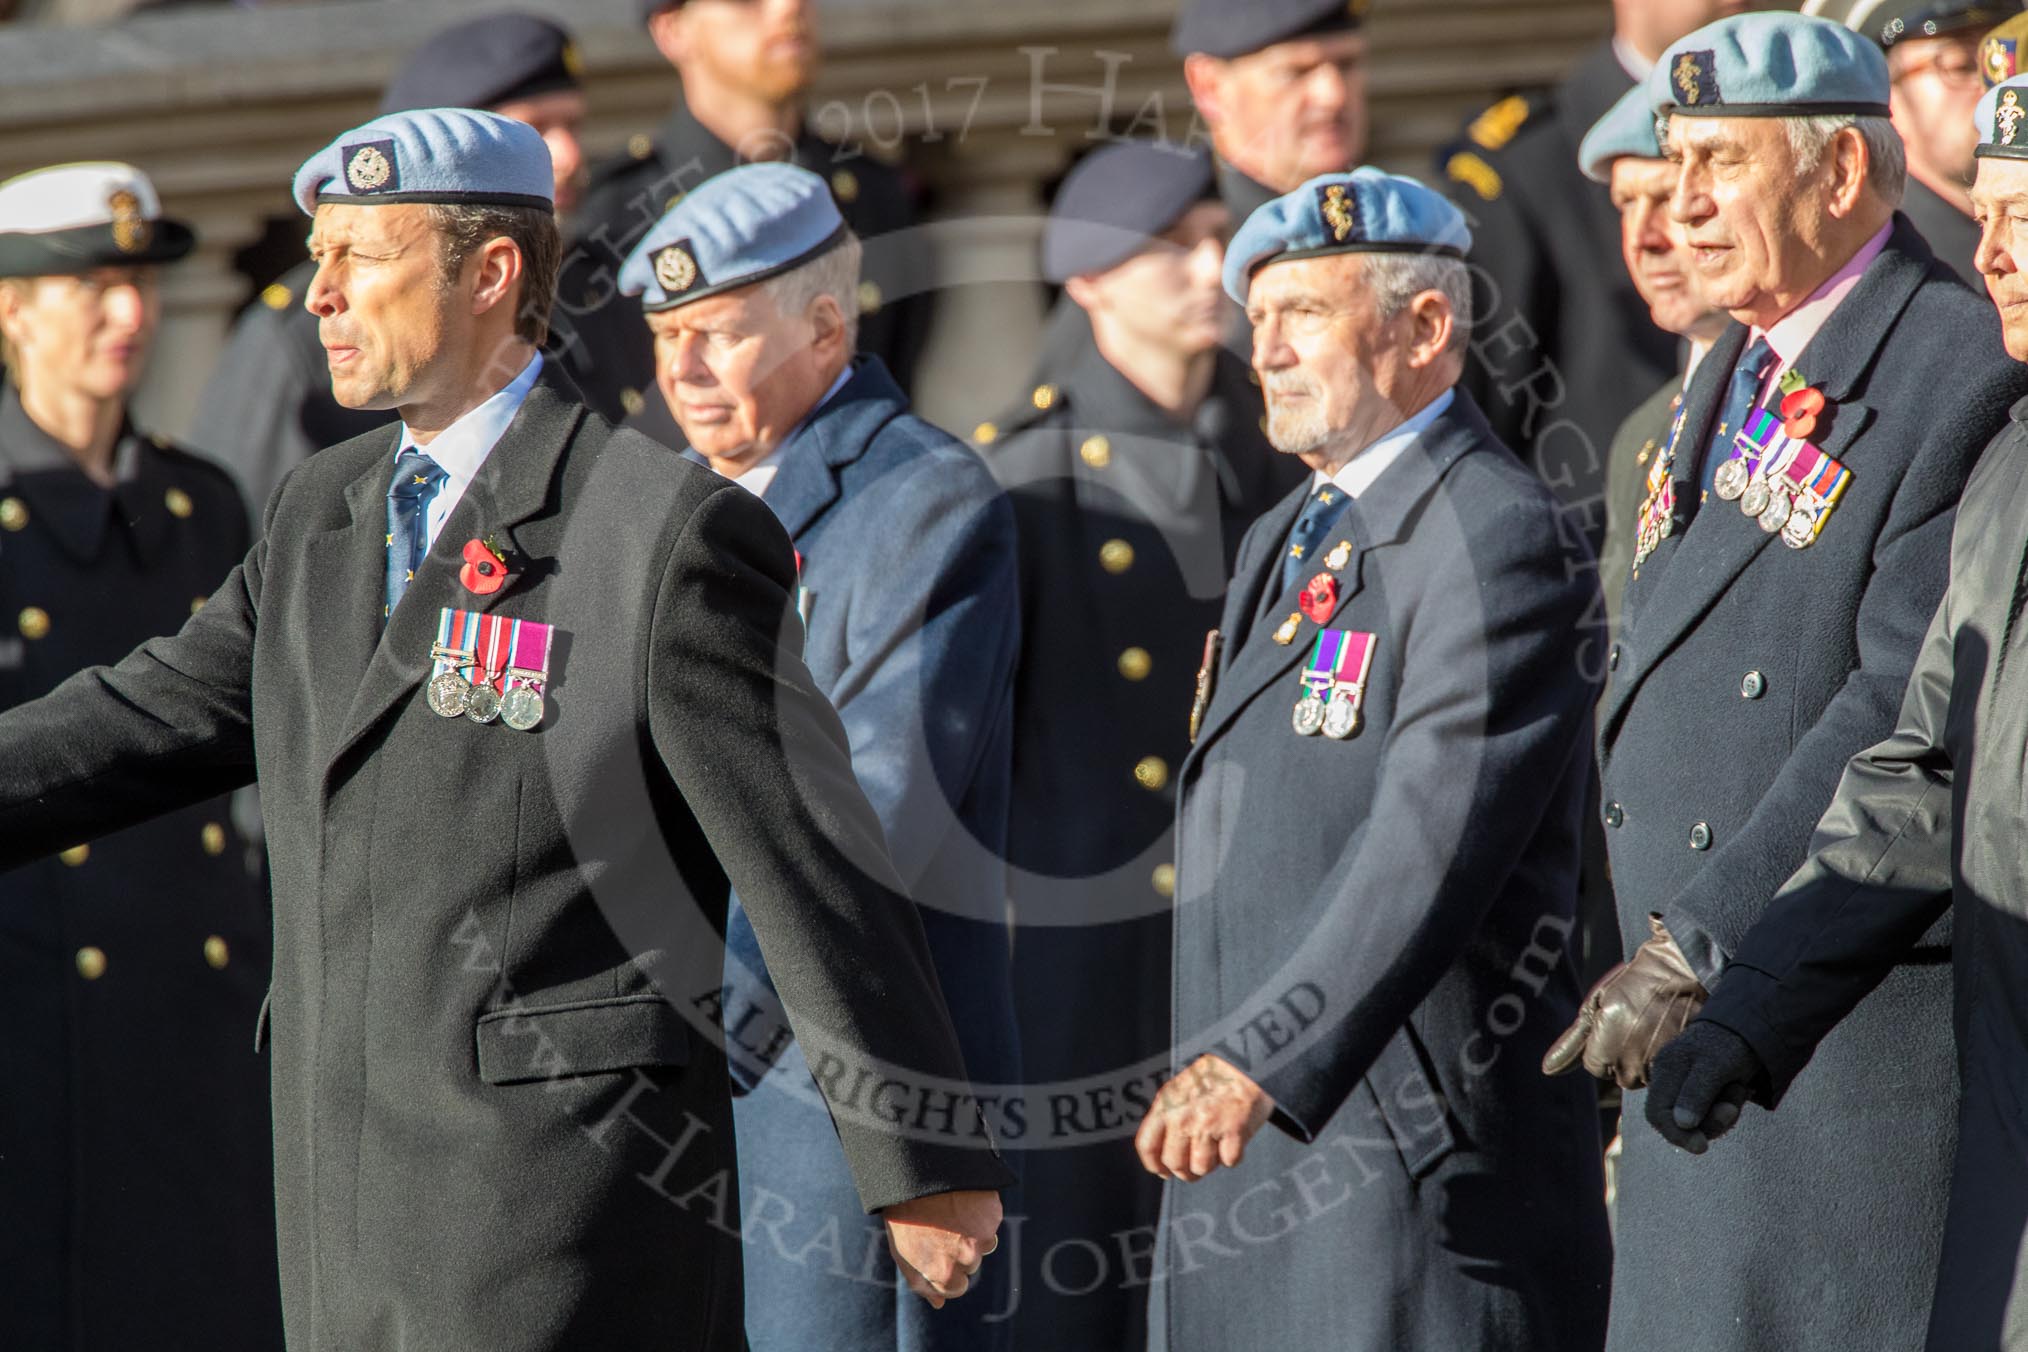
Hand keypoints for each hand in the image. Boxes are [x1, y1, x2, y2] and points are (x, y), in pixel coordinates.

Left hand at [882, 1189, 1001, 1308]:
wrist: (917, 1174)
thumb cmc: (906, 1215)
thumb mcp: (904, 1254)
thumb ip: (923, 1284)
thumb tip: (939, 1304)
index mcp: (943, 1274)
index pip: (957, 1287)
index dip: (946, 1270)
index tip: (936, 1252)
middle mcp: (966, 1260)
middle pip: (971, 1264)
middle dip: (959, 1251)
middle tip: (940, 1228)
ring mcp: (982, 1237)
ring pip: (984, 1244)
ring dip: (973, 1233)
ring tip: (950, 1212)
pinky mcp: (993, 1215)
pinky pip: (990, 1222)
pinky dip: (980, 1214)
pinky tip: (962, 1201)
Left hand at [1134, 1053, 1273, 1182]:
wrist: (1247, 1060)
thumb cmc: (1214, 1077)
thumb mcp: (1179, 1089)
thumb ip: (1167, 1117)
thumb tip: (1160, 1158)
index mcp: (1166, 1104)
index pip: (1147, 1146)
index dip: (1154, 1165)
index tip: (1164, 1172)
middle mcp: (1183, 1115)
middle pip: (1174, 1163)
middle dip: (1186, 1171)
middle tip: (1197, 1163)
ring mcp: (1208, 1123)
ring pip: (1202, 1167)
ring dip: (1212, 1163)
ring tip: (1218, 1144)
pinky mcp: (1234, 1129)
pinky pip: (1229, 1162)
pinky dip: (1233, 1156)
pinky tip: (1234, 1139)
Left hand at [1543, 914, 1707, 1087]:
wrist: (1682, 970)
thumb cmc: (1635, 984)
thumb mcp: (1596, 1006)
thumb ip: (1572, 1043)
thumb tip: (1548, 1070)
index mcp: (1606, 1049)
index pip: (1594, 1066)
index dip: (1603, 1043)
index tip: (1618, 1021)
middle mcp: (1631, 1064)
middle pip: (1619, 1075)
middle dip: (1623, 1054)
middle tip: (1637, 1023)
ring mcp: (1659, 1067)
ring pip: (1642, 1076)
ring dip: (1645, 1058)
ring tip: (1655, 1027)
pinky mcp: (1683, 1065)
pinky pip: (1666, 1073)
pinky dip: (1665, 1058)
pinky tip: (1669, 1033)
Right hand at [1643, 1020, 1759, 1153]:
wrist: (1751, 1023)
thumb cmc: (1731, 1042)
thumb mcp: (1715, 1066)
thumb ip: (1696, 1093)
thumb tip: (1681, 1124)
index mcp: (1666, 1070)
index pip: (1657, 1114)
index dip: (1676, 1134)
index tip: (1702, 1147)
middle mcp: (1671, 1079)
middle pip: (1677, 1121)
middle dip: (1708, 1123)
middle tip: (1732, 1110)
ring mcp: (1686, 1085)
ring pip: (1698, 1120)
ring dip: (1723, 1114)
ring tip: (1739, 1088)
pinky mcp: (1703, 1089)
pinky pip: (1711, 1112)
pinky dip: (1727, 1107)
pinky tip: (1738, 1088)